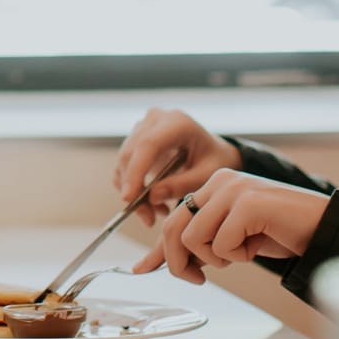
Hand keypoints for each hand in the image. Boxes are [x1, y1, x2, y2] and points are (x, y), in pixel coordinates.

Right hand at [112, 108, 241, 218]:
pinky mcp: (135, 139)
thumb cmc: (215, 161)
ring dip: (134, 191)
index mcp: (177, 122)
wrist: (214, 151)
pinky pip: (124, 165)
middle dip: (134, 190)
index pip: (148, 145)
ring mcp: (143, 127)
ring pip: (124, 162)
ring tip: (157, 212)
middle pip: (131, 154)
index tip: (129, 199)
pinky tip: (151, 202)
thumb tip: (152, 197)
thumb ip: (182, 185)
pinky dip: (132, 187)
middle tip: (148, 218)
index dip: (135, 172)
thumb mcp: (207, 175)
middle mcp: (155, 119)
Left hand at [135, 170, 329, 284]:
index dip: (162, 250)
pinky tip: (256, 245)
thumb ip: (198, 245)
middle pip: (175, 227)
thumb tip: (152, 265)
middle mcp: (219, 181)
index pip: (174, 218)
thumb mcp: (230, 239)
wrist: (322, 226)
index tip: (149, 269)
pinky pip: (222, 244)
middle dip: (179, 261)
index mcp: (213, 185)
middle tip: (198, 278)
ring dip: (216, 258)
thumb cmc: (278, 233)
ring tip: (241, 252)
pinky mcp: (247, 203)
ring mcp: (233, 189)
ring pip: (194, 237)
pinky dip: (238, 256)